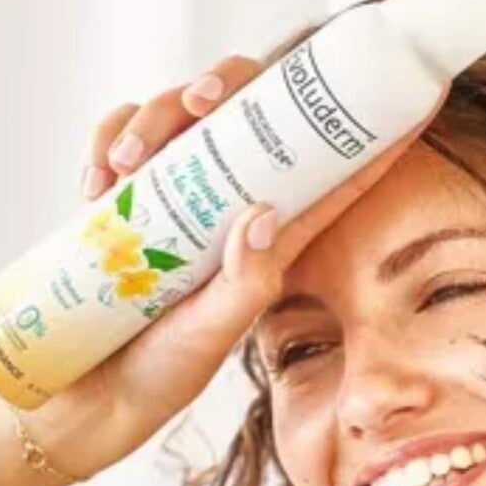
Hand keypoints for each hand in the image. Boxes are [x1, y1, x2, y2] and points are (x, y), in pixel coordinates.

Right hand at [26, 54, 448, 478]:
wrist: (84, 396)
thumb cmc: (160, 373)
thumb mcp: (213, 335)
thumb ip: (244, 284)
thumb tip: (263, 212)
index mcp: (266, 242)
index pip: (325, 181)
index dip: (364, 143)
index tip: (401, 103)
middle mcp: (223, 210)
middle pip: (241, 118)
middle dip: (224, 89)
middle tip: (201, 101)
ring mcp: (170, 201)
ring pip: (175, 119)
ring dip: (149, 120)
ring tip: (122, 166)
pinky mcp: (120, 202)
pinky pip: (117, 143)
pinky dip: (105, 142)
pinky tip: (94, 180)